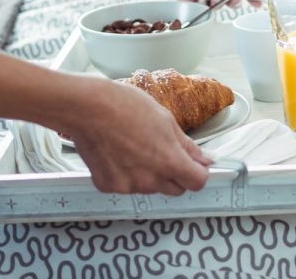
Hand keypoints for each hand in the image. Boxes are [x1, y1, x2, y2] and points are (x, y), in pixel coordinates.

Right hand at [61, 76, 212, 193]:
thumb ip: (187, 146)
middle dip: (176, 174)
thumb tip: (205, 159)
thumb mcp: (166, 120)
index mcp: (169, 161)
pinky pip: (127, 186)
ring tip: (137, 147)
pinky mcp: (108, 187)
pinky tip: (120, 153)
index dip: (198, 172)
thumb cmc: (127, 107)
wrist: (91, 109)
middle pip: (175, 188)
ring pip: (150, 187)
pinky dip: (127, 175)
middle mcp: (150, 180)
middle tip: (164, 151)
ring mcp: (128, 186)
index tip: (196, 165)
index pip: (197, 182)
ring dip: (150, 174)